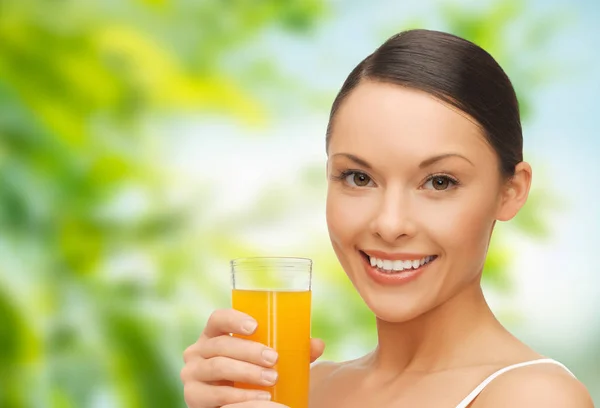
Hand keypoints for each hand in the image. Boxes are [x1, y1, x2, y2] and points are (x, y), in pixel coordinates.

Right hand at [181, 308, 324, 407]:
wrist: (232, 405)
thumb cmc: (251, 375)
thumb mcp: (267, 361)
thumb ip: (291, 351)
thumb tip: (317, 344)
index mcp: (214, 335)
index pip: (217, 318)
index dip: (233, 319)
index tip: (256, 326)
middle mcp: (197, 351)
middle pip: (221, 345)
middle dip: (249, 351)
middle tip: (274, 359)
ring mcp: (192, 374)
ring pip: (218, 367)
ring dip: (247, 373)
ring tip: (271, 379)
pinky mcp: (192, 397)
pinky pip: (215, 394)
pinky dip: (239, 397)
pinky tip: (260, 399)